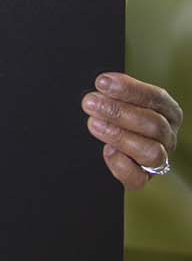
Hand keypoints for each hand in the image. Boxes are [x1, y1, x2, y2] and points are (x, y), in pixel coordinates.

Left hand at [82, 73, 182, 189]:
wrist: (124, 153)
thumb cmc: (124, 120)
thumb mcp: (124, 101)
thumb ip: (117, 94)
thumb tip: (103, 85)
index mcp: (168, 111)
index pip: (155, 97)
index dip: (129, 90)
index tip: (103, 83)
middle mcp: (167, 135)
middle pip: (153, 124)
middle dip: (118, 112)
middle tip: (91, 103)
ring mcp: (160, 158)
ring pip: (150, 151)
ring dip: (119, 135)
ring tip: (94, 124)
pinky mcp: (144, 177)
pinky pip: (138, 177)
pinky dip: (121, 164)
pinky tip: (107, 150)